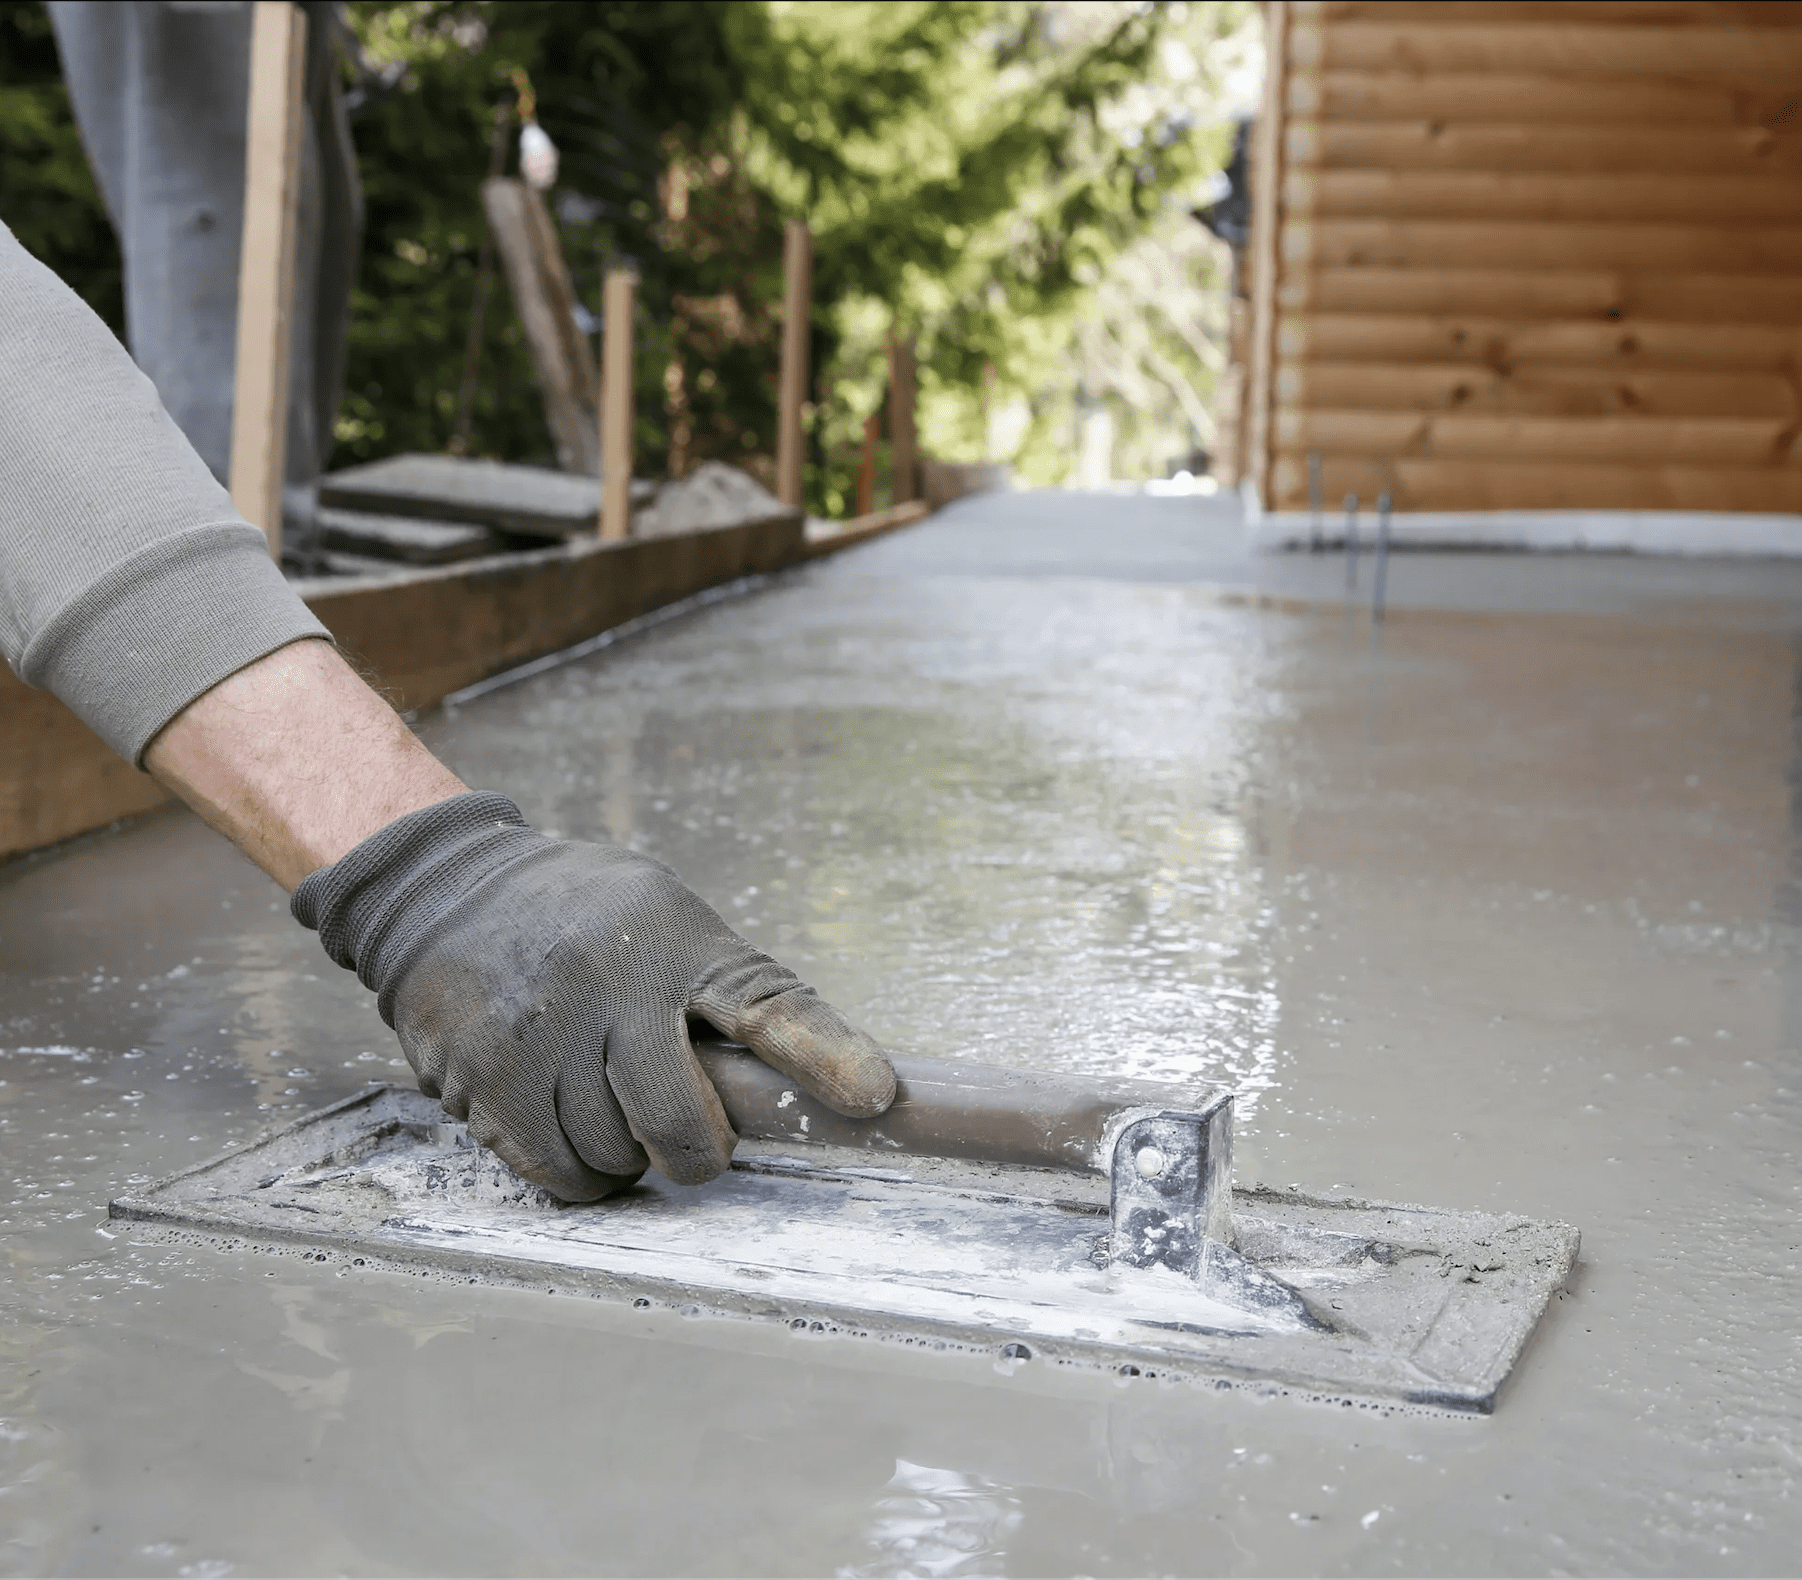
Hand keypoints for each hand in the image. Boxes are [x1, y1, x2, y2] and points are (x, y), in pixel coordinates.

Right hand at [293, 793, 894, 1200]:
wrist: (446, 892)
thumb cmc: (581, 913)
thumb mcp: (664, 914)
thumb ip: (724, 984)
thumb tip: (819, 1068)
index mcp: (676, 942)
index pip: (768, 1005)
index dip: (826, 1055)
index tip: (874, 1094)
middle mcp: (612, 989)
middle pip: (686, 1124)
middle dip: (701, 1152)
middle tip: (697, 1140)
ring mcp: (546, 1038)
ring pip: (620, 1159)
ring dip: (629, 1155)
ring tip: (608, 1102)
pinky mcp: (489, 1081)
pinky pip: (562, 1175)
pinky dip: (582, 1174)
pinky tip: (572, 1125)